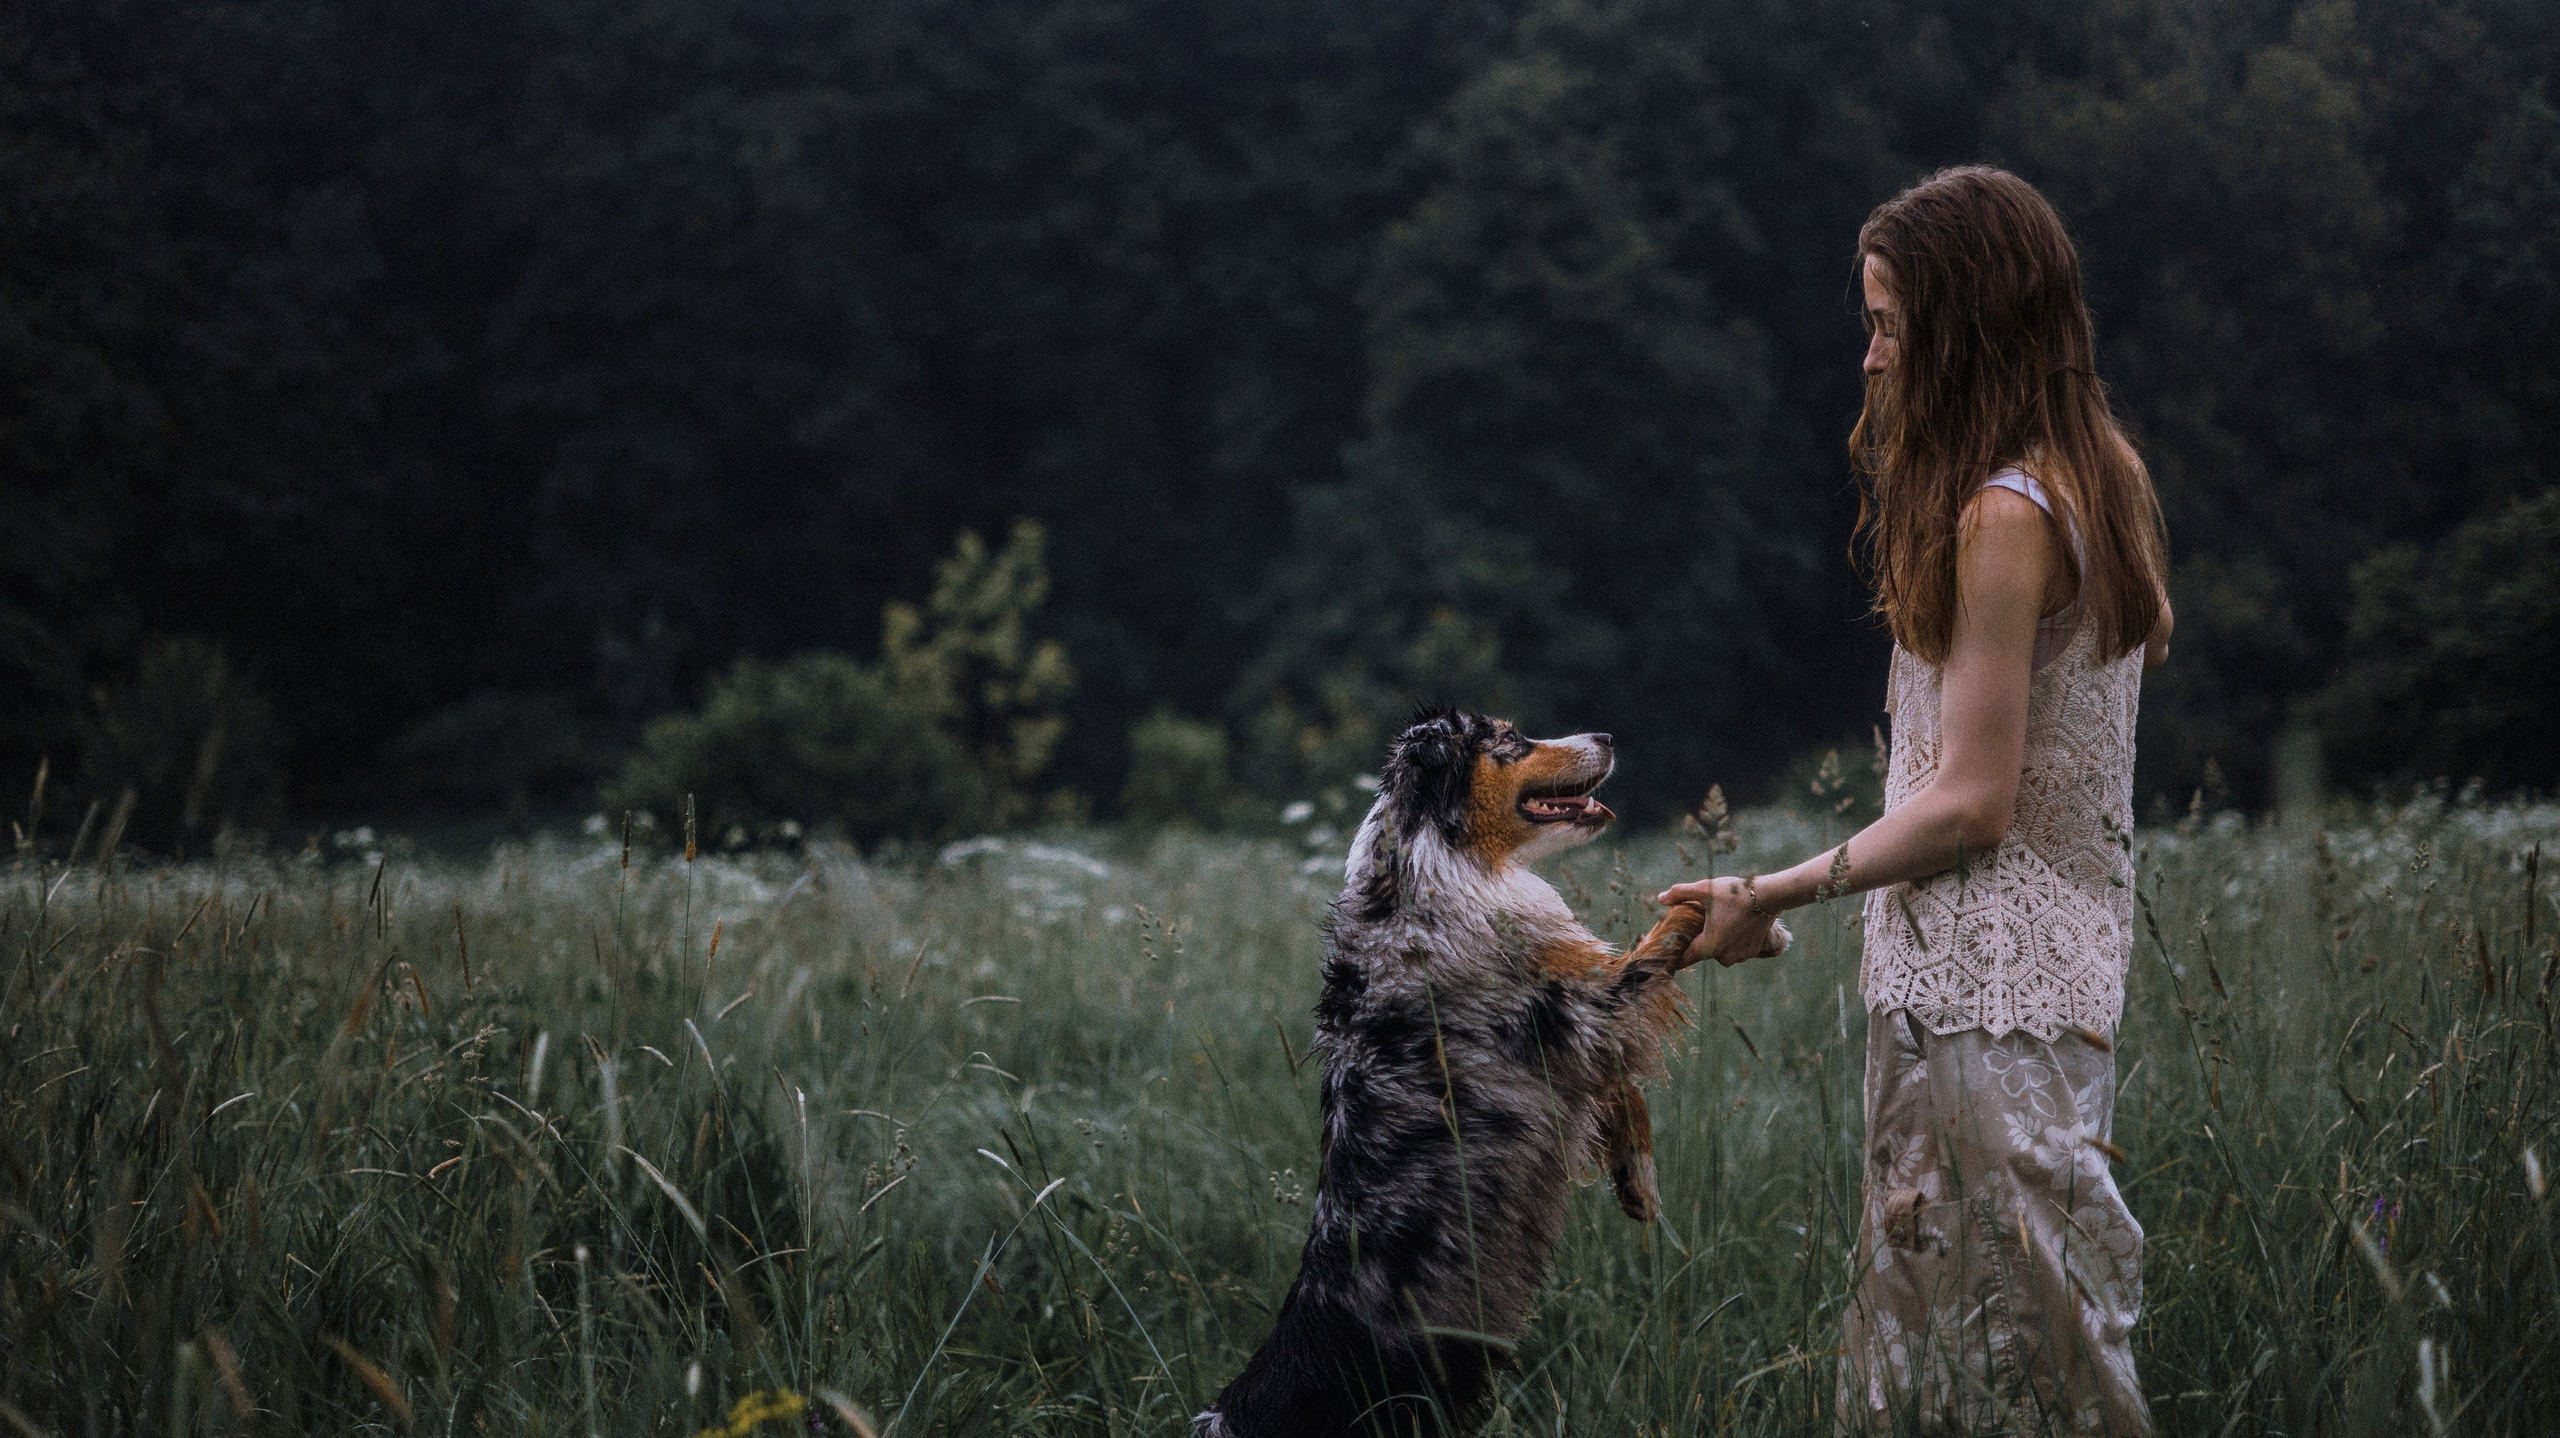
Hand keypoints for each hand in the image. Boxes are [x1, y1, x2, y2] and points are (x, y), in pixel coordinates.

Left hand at [1656, 876, 1787, 967]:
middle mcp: (1725, 956)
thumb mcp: (1703, 889)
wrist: (1769, 896)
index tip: (1670, 956)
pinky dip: (1734, 941)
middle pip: (1704, 953)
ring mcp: (1741, 956)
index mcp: (1710, 946)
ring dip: (1719, 942)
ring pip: (1722, 952)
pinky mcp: (1754, 951)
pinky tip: (1734, 925)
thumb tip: (1660, 898)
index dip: (1676, 957)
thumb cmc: (1734, 893)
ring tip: (1719, 922)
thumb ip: (1680, 894)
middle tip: (1700, 924)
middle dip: (1701, 941)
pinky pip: (1737, 950)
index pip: (1686, 958)